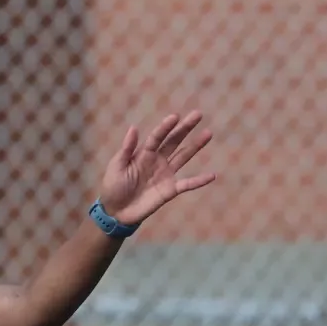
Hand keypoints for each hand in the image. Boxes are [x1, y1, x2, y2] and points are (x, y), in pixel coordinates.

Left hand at [95, 111, 215, 227]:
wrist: (116, 211)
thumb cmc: (113, 187)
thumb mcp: (116, 166)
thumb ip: (126, 149)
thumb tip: (134, 127)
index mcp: (143, 153)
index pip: (157, 137)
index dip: (166, 127)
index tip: (176, 116)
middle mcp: (157, 160)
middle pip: (174, 141)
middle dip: (185, 128)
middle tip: (198, 114)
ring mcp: (165, 174)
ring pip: (184, 156)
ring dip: (196, 146)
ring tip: (208, 133)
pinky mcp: (170, 190)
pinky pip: (187, 184)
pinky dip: (199, 181)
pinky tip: (212, 175)